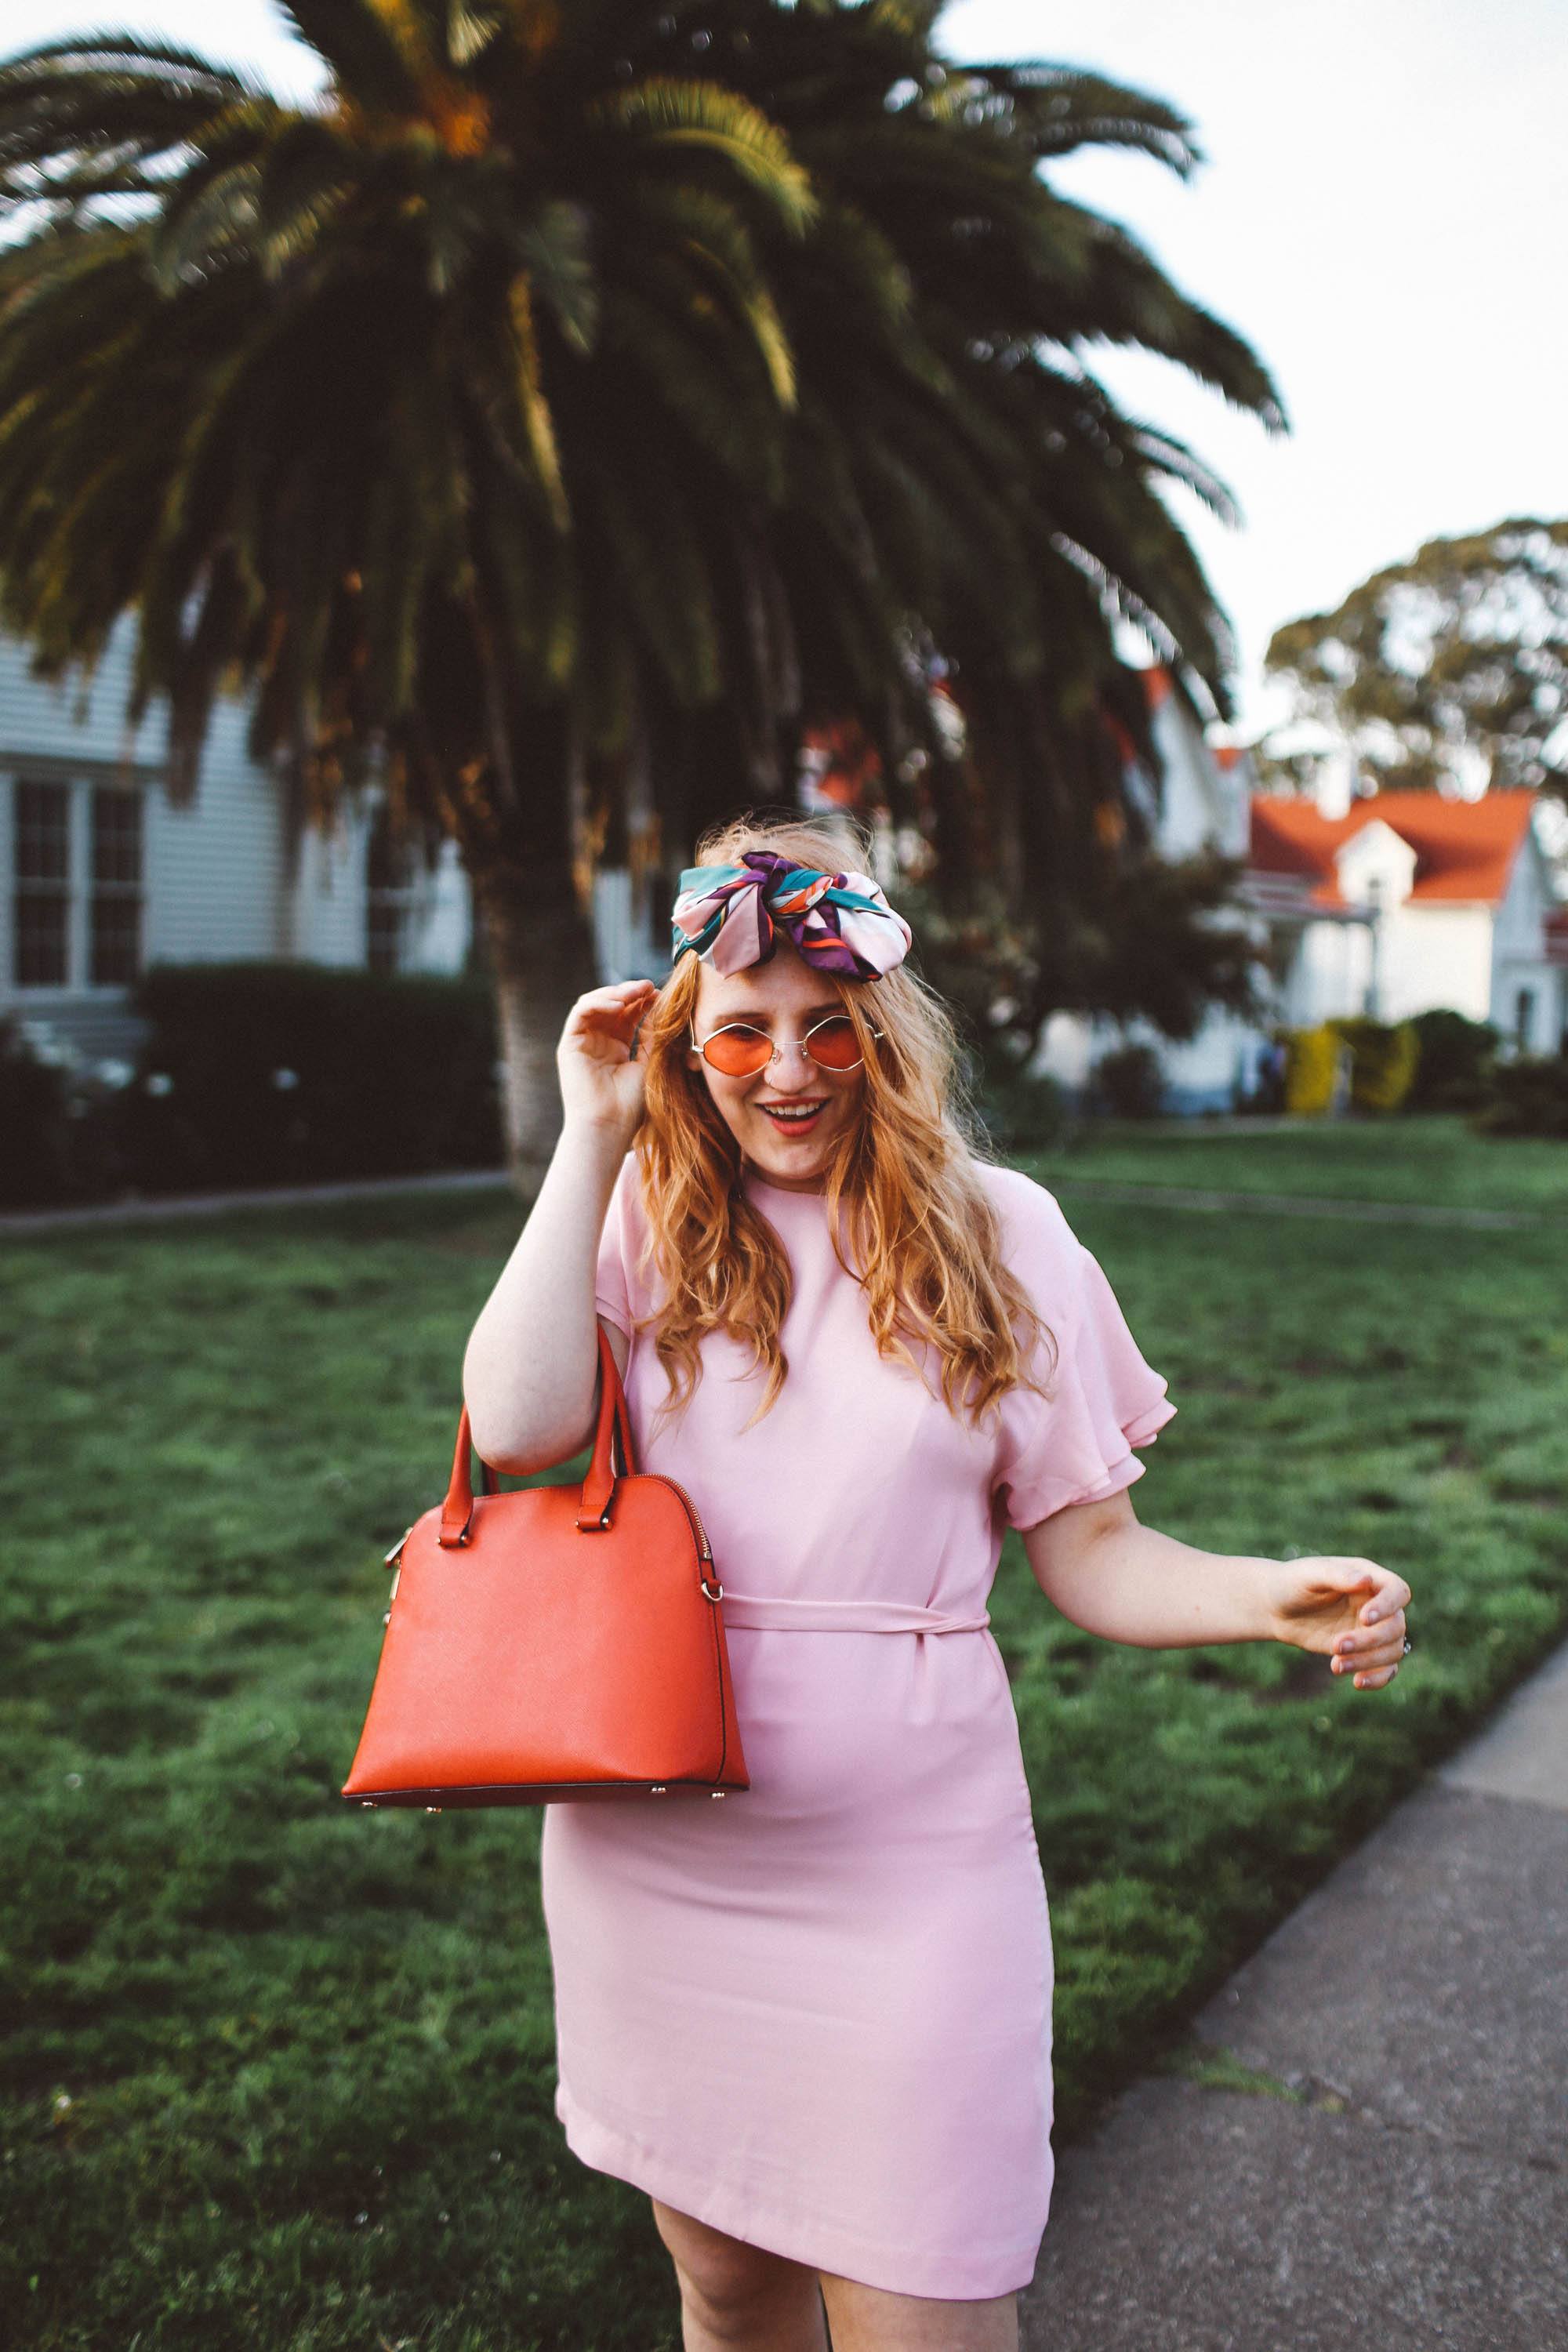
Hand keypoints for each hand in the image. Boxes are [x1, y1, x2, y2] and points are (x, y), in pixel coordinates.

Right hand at [557, 977, 659, 1147]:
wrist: (609, 1125)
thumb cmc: (631, 1104)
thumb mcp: (649, 1061)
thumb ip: (653, 1033)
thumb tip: (661, 1004)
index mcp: (618, 1048)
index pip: (629, 1015)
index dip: (644, 1002)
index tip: (662, 994)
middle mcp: (599, 1043)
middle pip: (613, 1006)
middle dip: (631, 993)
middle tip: (649, 986)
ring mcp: (583, 1042)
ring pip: (595, 1004)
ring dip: (615, 993)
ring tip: (637, 991)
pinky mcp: (569, 1044)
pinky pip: (581, 1013)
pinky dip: (599, 1003)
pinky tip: (619, 1005)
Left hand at [1266, 1557, 1411, 1690]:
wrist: (1277, 1608)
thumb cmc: (1293, 1583)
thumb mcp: (1310, 1574)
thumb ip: (1337, 1575)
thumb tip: (1366, 1580)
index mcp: (1370, 1578)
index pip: (1398, 1591)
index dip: (1388, 1606)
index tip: (1364, 1618)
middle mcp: (1378, 1604)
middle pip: (1396, 1627)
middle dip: (1369, 1641)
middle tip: (1336, 1646)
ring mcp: (1373, 1629)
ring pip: (1393, 1650)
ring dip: (1369, 1662)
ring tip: (1336, 1666)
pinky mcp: (1365, 1651)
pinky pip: (1387, 1669)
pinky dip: (1378, 1679)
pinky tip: (1357, 1682)